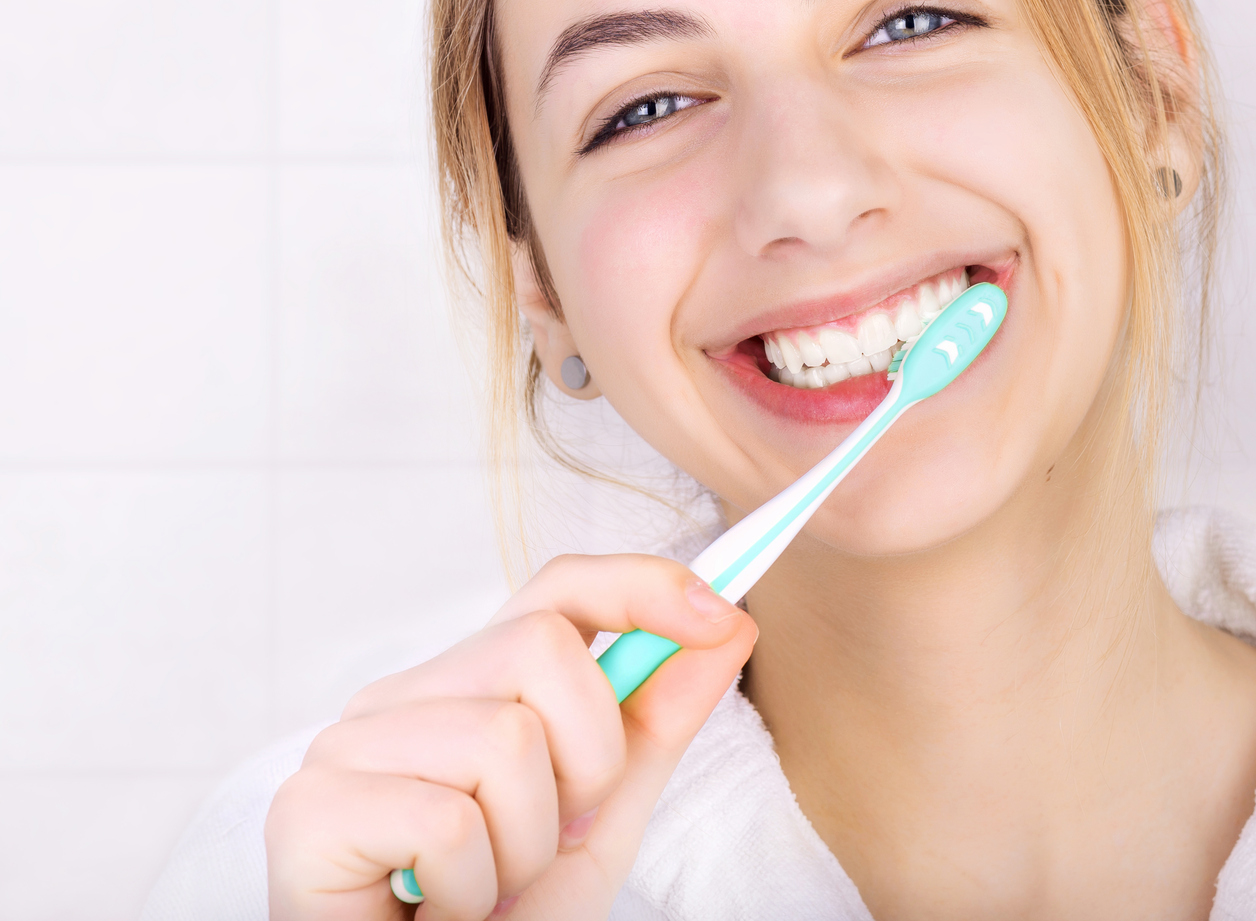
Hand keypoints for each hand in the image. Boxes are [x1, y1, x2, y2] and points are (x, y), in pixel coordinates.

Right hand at [265, 554, 755, 918]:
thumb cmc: (501, 919)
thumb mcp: (600, 820)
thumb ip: (655, 725)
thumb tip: (728, 624)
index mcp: (465, 688)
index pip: (555, 593)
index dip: (640, 586)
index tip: (718, 616)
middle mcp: (398, 699)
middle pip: (541, 647)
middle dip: (587, 761)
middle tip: (545, 844)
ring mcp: (346, 747)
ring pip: (504, 739)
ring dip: (526, 845)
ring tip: (486, 890)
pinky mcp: (310, 810)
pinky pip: (449, 821)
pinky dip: (472, 889)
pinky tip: (438, 913)